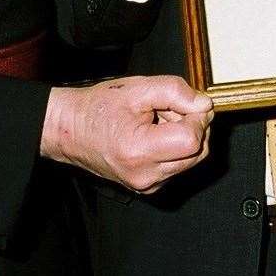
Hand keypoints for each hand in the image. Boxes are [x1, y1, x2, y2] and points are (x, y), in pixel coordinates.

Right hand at [41, 75, 212, 192]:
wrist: (70, 130)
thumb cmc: (98, 108)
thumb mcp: (138, 88)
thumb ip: (176, 92)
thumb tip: (205, 105)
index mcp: (139, 151)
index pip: (192, 139)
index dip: (197, 116)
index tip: (187, 101)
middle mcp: (145, 176)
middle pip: (197, 152)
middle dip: (192, 125)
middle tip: (169, 108)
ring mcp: (147, 186)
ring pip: (191, 159)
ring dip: (184, 136)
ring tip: (159, 119)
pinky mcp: (148, 187)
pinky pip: (178, 166)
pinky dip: (175, 147)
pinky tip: (155, 133)